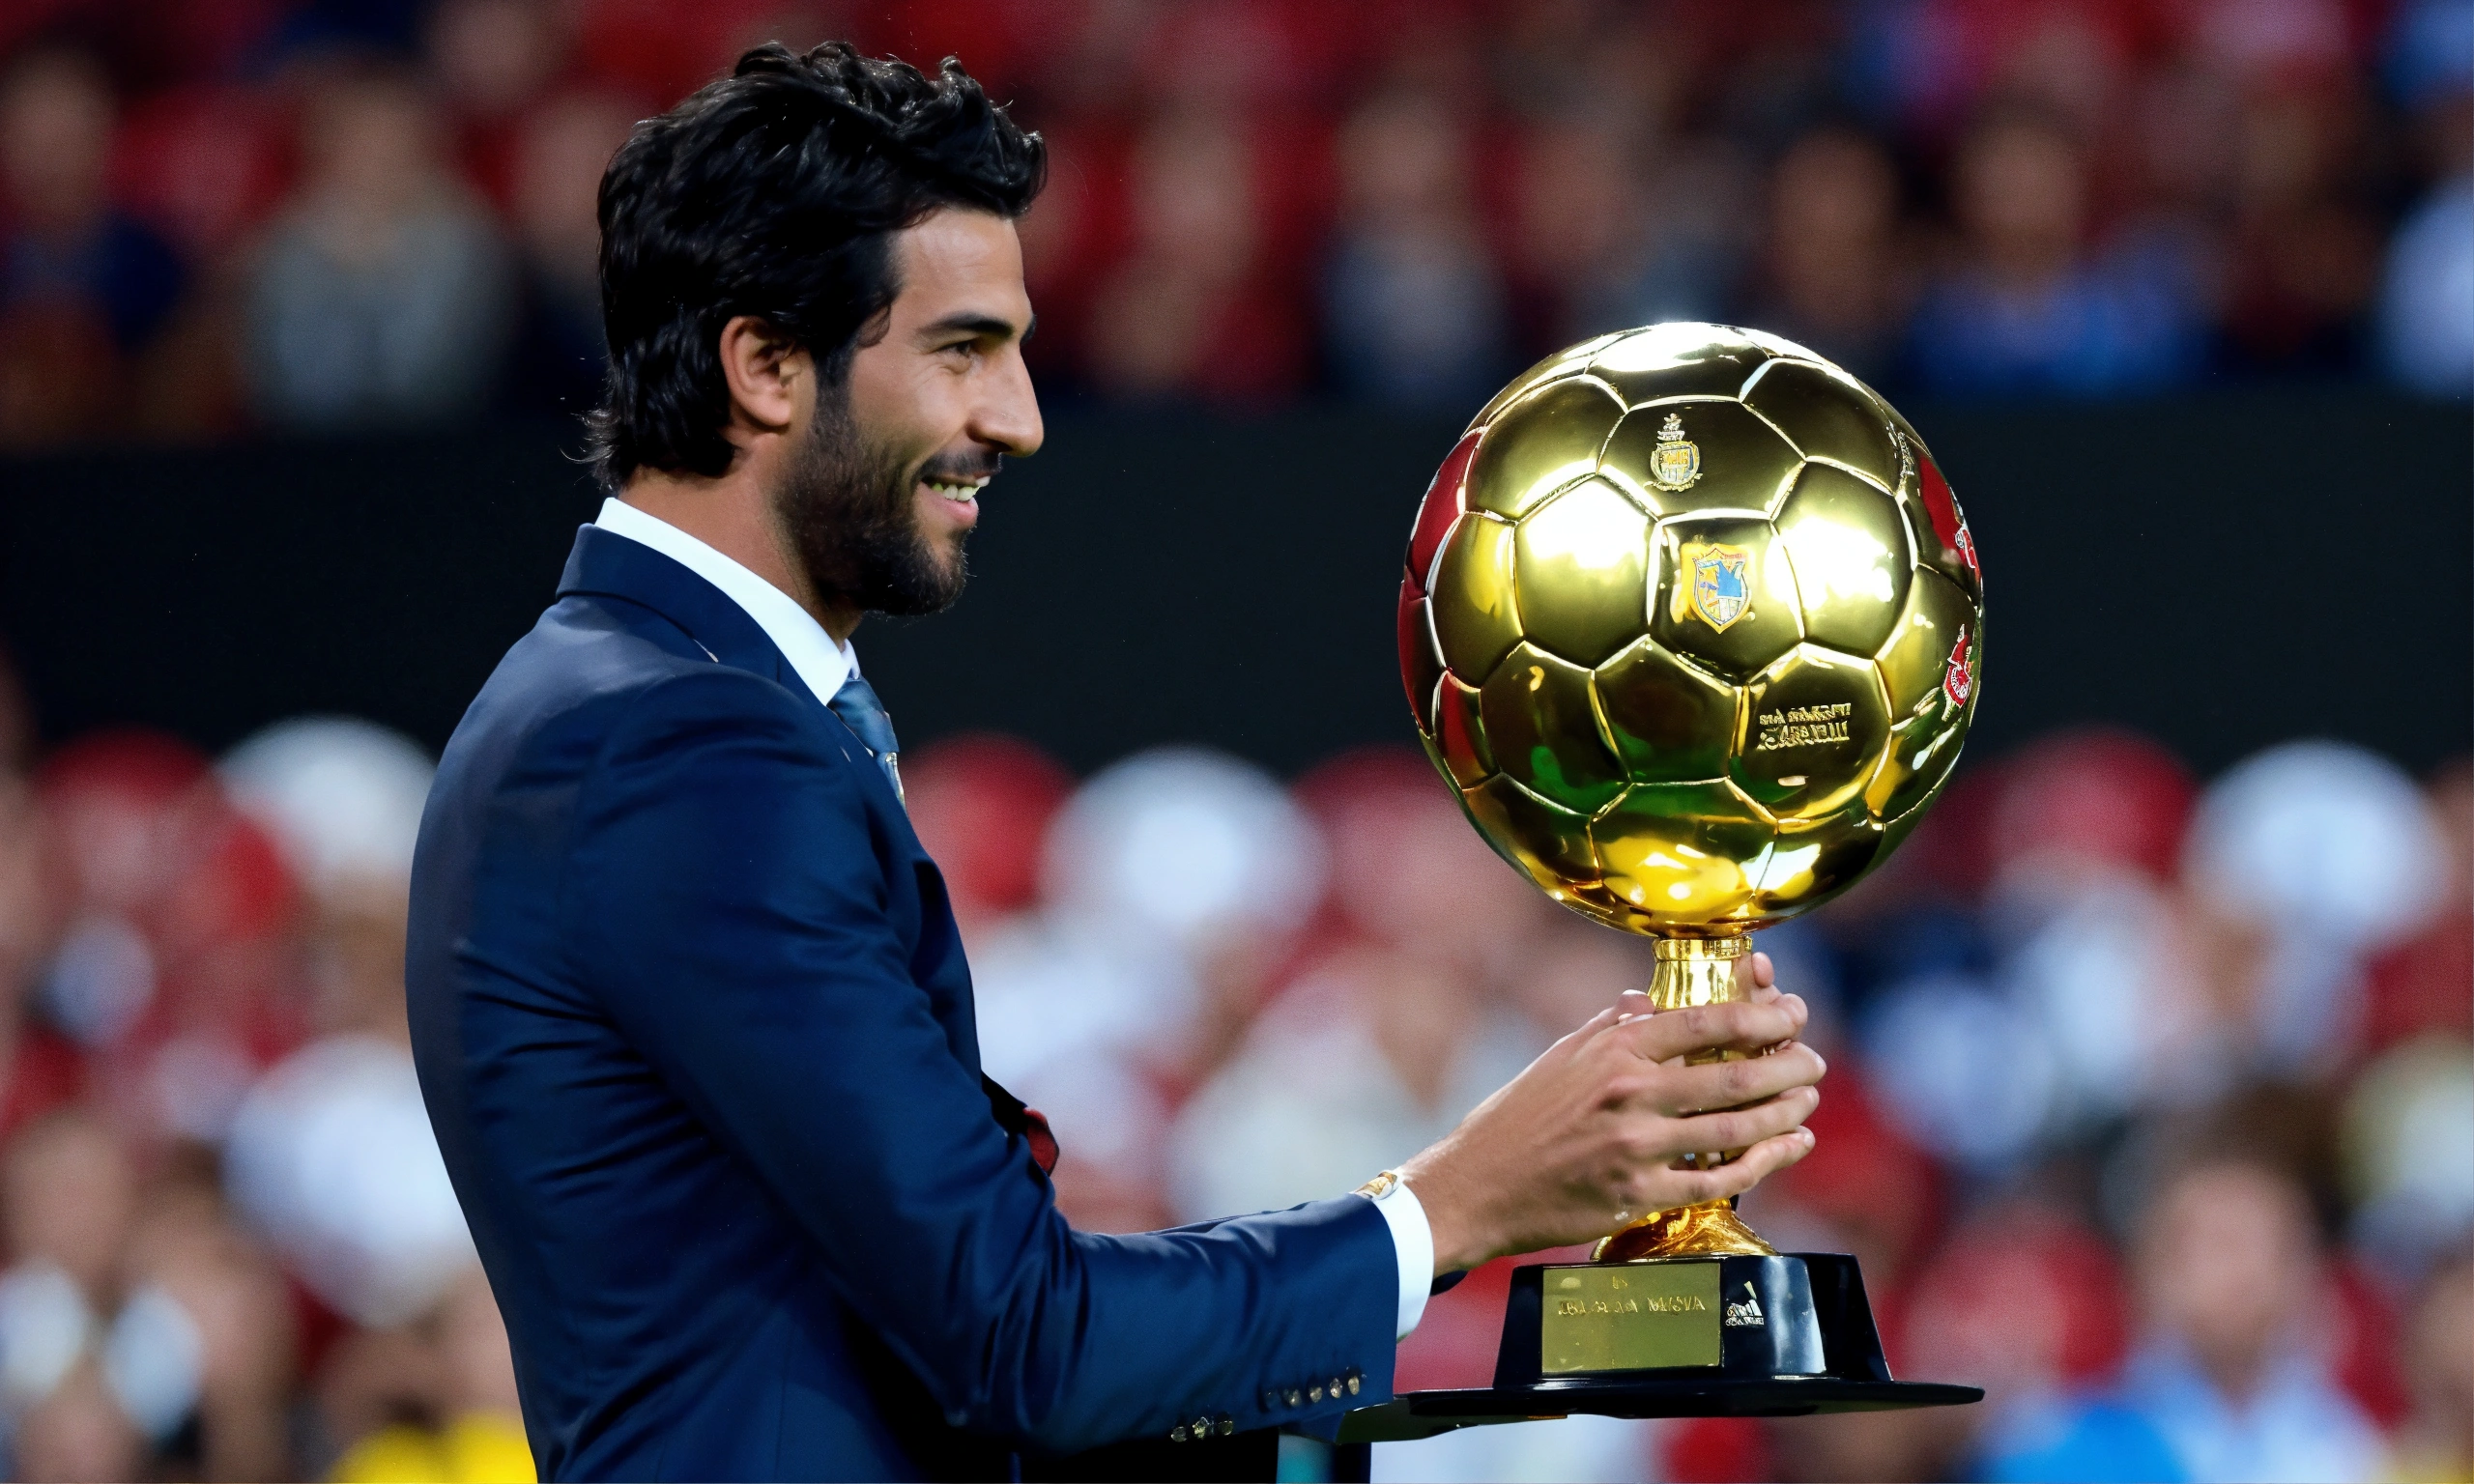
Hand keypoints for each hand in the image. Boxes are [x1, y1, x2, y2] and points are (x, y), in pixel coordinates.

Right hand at [1398, 952, 1822, 1274]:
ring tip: (1808, 1100)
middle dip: (1787, 1066)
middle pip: (1733, 1076)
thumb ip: (1612, 1026)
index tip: (1794, 1013)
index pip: (1704, 1022)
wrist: (1479, 1185)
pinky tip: (1787, 1147)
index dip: (1762, 1016)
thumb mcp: (1561, 1056)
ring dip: (1784, 1113)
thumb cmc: (1517, 1117)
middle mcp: (1630, 1093)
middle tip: (1813, 1061)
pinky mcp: (1639, 1195)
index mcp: (1613, 1049)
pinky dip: (1763, 1162)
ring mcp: (1637, 1148)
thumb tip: (1649, 1002)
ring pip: (1735, 1128)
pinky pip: (1717, 1178)